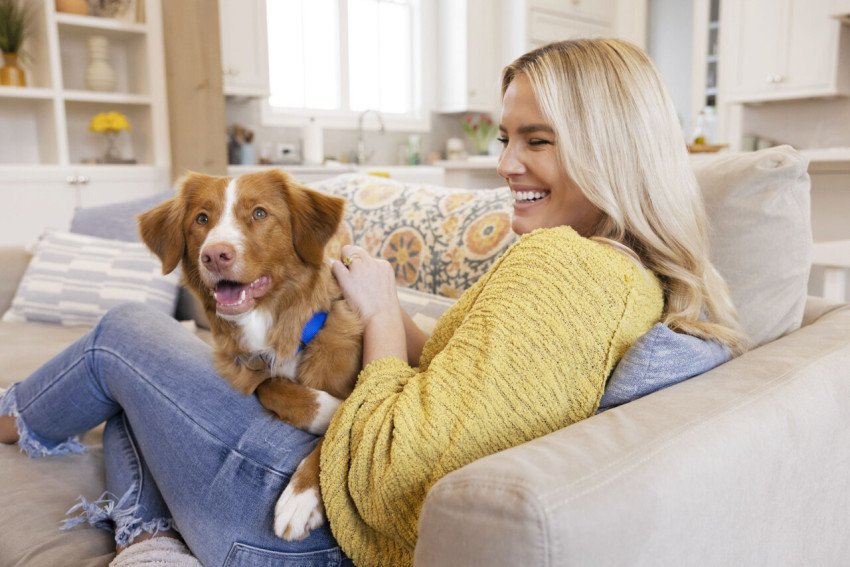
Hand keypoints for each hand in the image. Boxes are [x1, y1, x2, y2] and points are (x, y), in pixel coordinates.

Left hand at [332, 245, 406, 363]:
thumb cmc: (383, 311)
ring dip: (342, 264)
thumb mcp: (385, 290)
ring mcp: (360, 269)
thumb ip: (375, 279)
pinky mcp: (348, 278)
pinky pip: (336, 265)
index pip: (366, 258)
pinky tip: (337, 282)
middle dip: (349, 259)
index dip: (360, 267)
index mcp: (384, 266)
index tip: (359, 279)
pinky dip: (334, 272)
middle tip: (347, 274)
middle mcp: (372, 263)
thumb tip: (361, 276)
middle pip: (355, 250)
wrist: (382, 320)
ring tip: (343, 279)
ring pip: (346, 252)